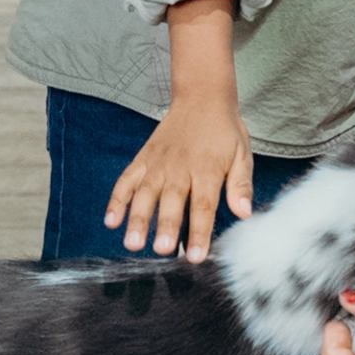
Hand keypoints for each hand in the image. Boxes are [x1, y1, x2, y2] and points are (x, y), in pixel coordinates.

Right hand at [106, 97, 251, 260]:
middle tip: (162, 250)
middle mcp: (180, 168)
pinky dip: (117, 200)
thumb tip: (244, 213)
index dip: (199, 232)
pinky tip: (110, 221)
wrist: (202, 98)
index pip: (203, 206)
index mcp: (207, 170)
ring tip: (132, 243)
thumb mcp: (242, 154)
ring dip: (137, 219)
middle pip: (172, 202)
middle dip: (166, 227)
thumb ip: (241, 185)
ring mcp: (158, 164)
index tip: (196, 257)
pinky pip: (126, 181)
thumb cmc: (225, 132)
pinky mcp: (143, 159)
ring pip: (145, 194)